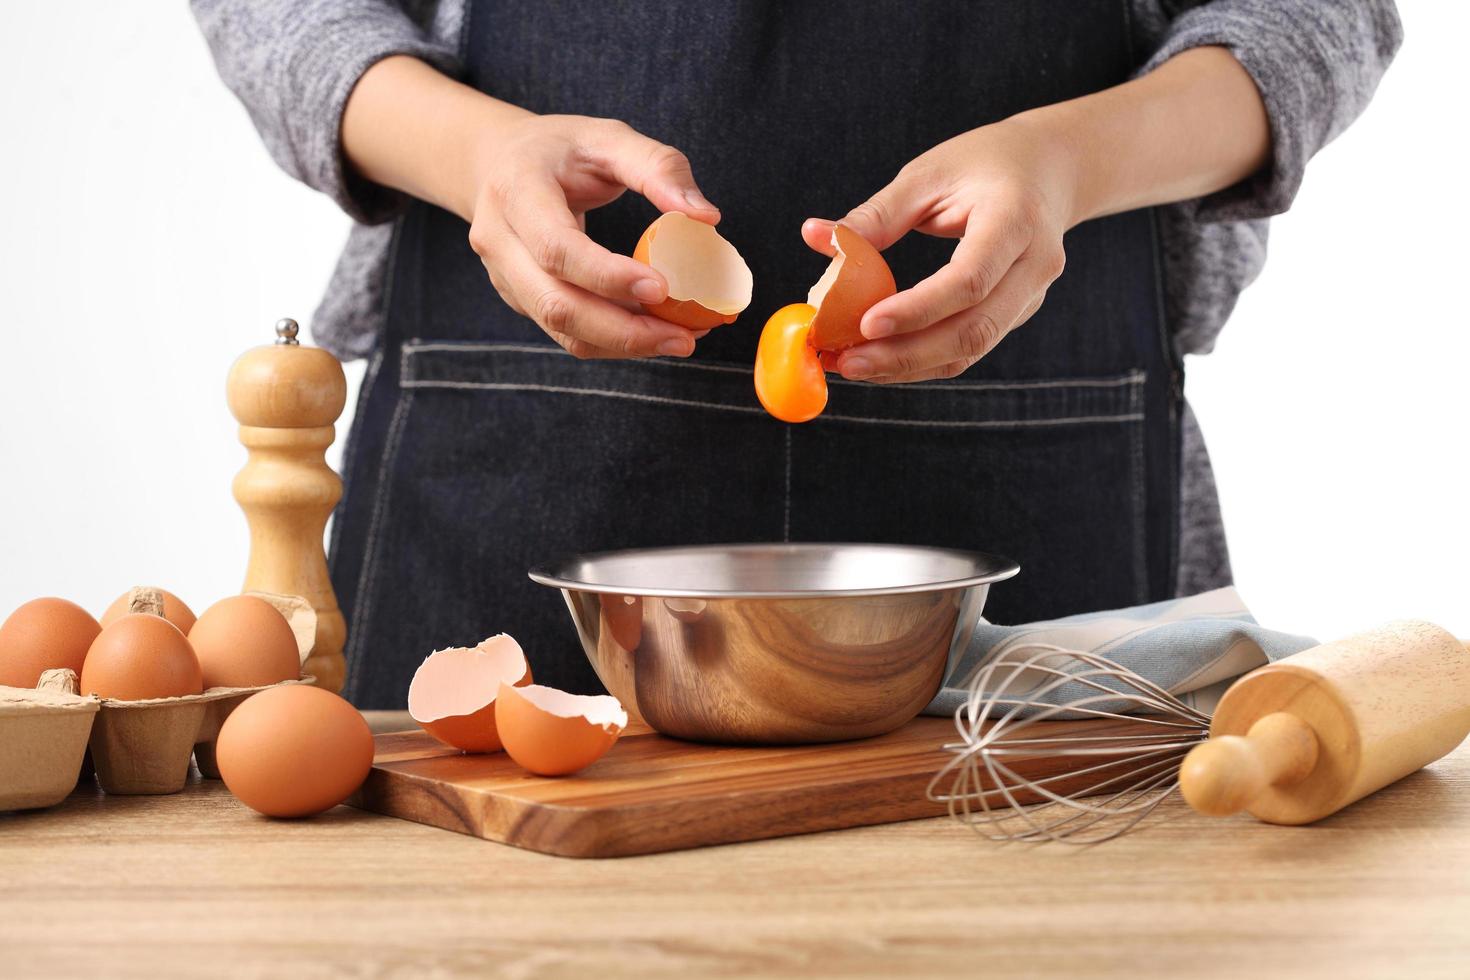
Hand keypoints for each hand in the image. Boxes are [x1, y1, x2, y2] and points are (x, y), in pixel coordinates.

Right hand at [466, 115, 723, 358]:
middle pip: (555, 304)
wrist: (499, 162)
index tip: (662, 289)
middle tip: (685, 336)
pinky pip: (566, 333)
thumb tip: (708, 217)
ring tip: (680, 339)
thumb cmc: (561, 149)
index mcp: (515, 190)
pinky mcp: (521, 299)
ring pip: (561, 329)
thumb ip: (659, 168)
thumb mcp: (609, 137)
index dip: (606, 275)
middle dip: (623, 330)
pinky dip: (613, 341)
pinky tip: (654, 332)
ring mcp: (504, 276)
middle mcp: (499, 239)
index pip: (555, 246)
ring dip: (623, 344)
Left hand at [802, 117, 1076, 382]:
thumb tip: (814, 236)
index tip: (865, 324)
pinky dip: (924, 359)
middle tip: (847, 361)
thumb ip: (875, 214)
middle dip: (906, 355)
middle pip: (973, 329)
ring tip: (853, 365)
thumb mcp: (928, 174)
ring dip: (910, 366)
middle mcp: (1035, 265)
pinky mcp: (1017, 313)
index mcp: (1016, 219)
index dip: (918, 309)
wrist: (1049, 169)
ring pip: (972, 349)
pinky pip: (970, 347)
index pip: (969, 279)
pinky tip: (881, 359)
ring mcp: (1031, 295)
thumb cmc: (983, 163)